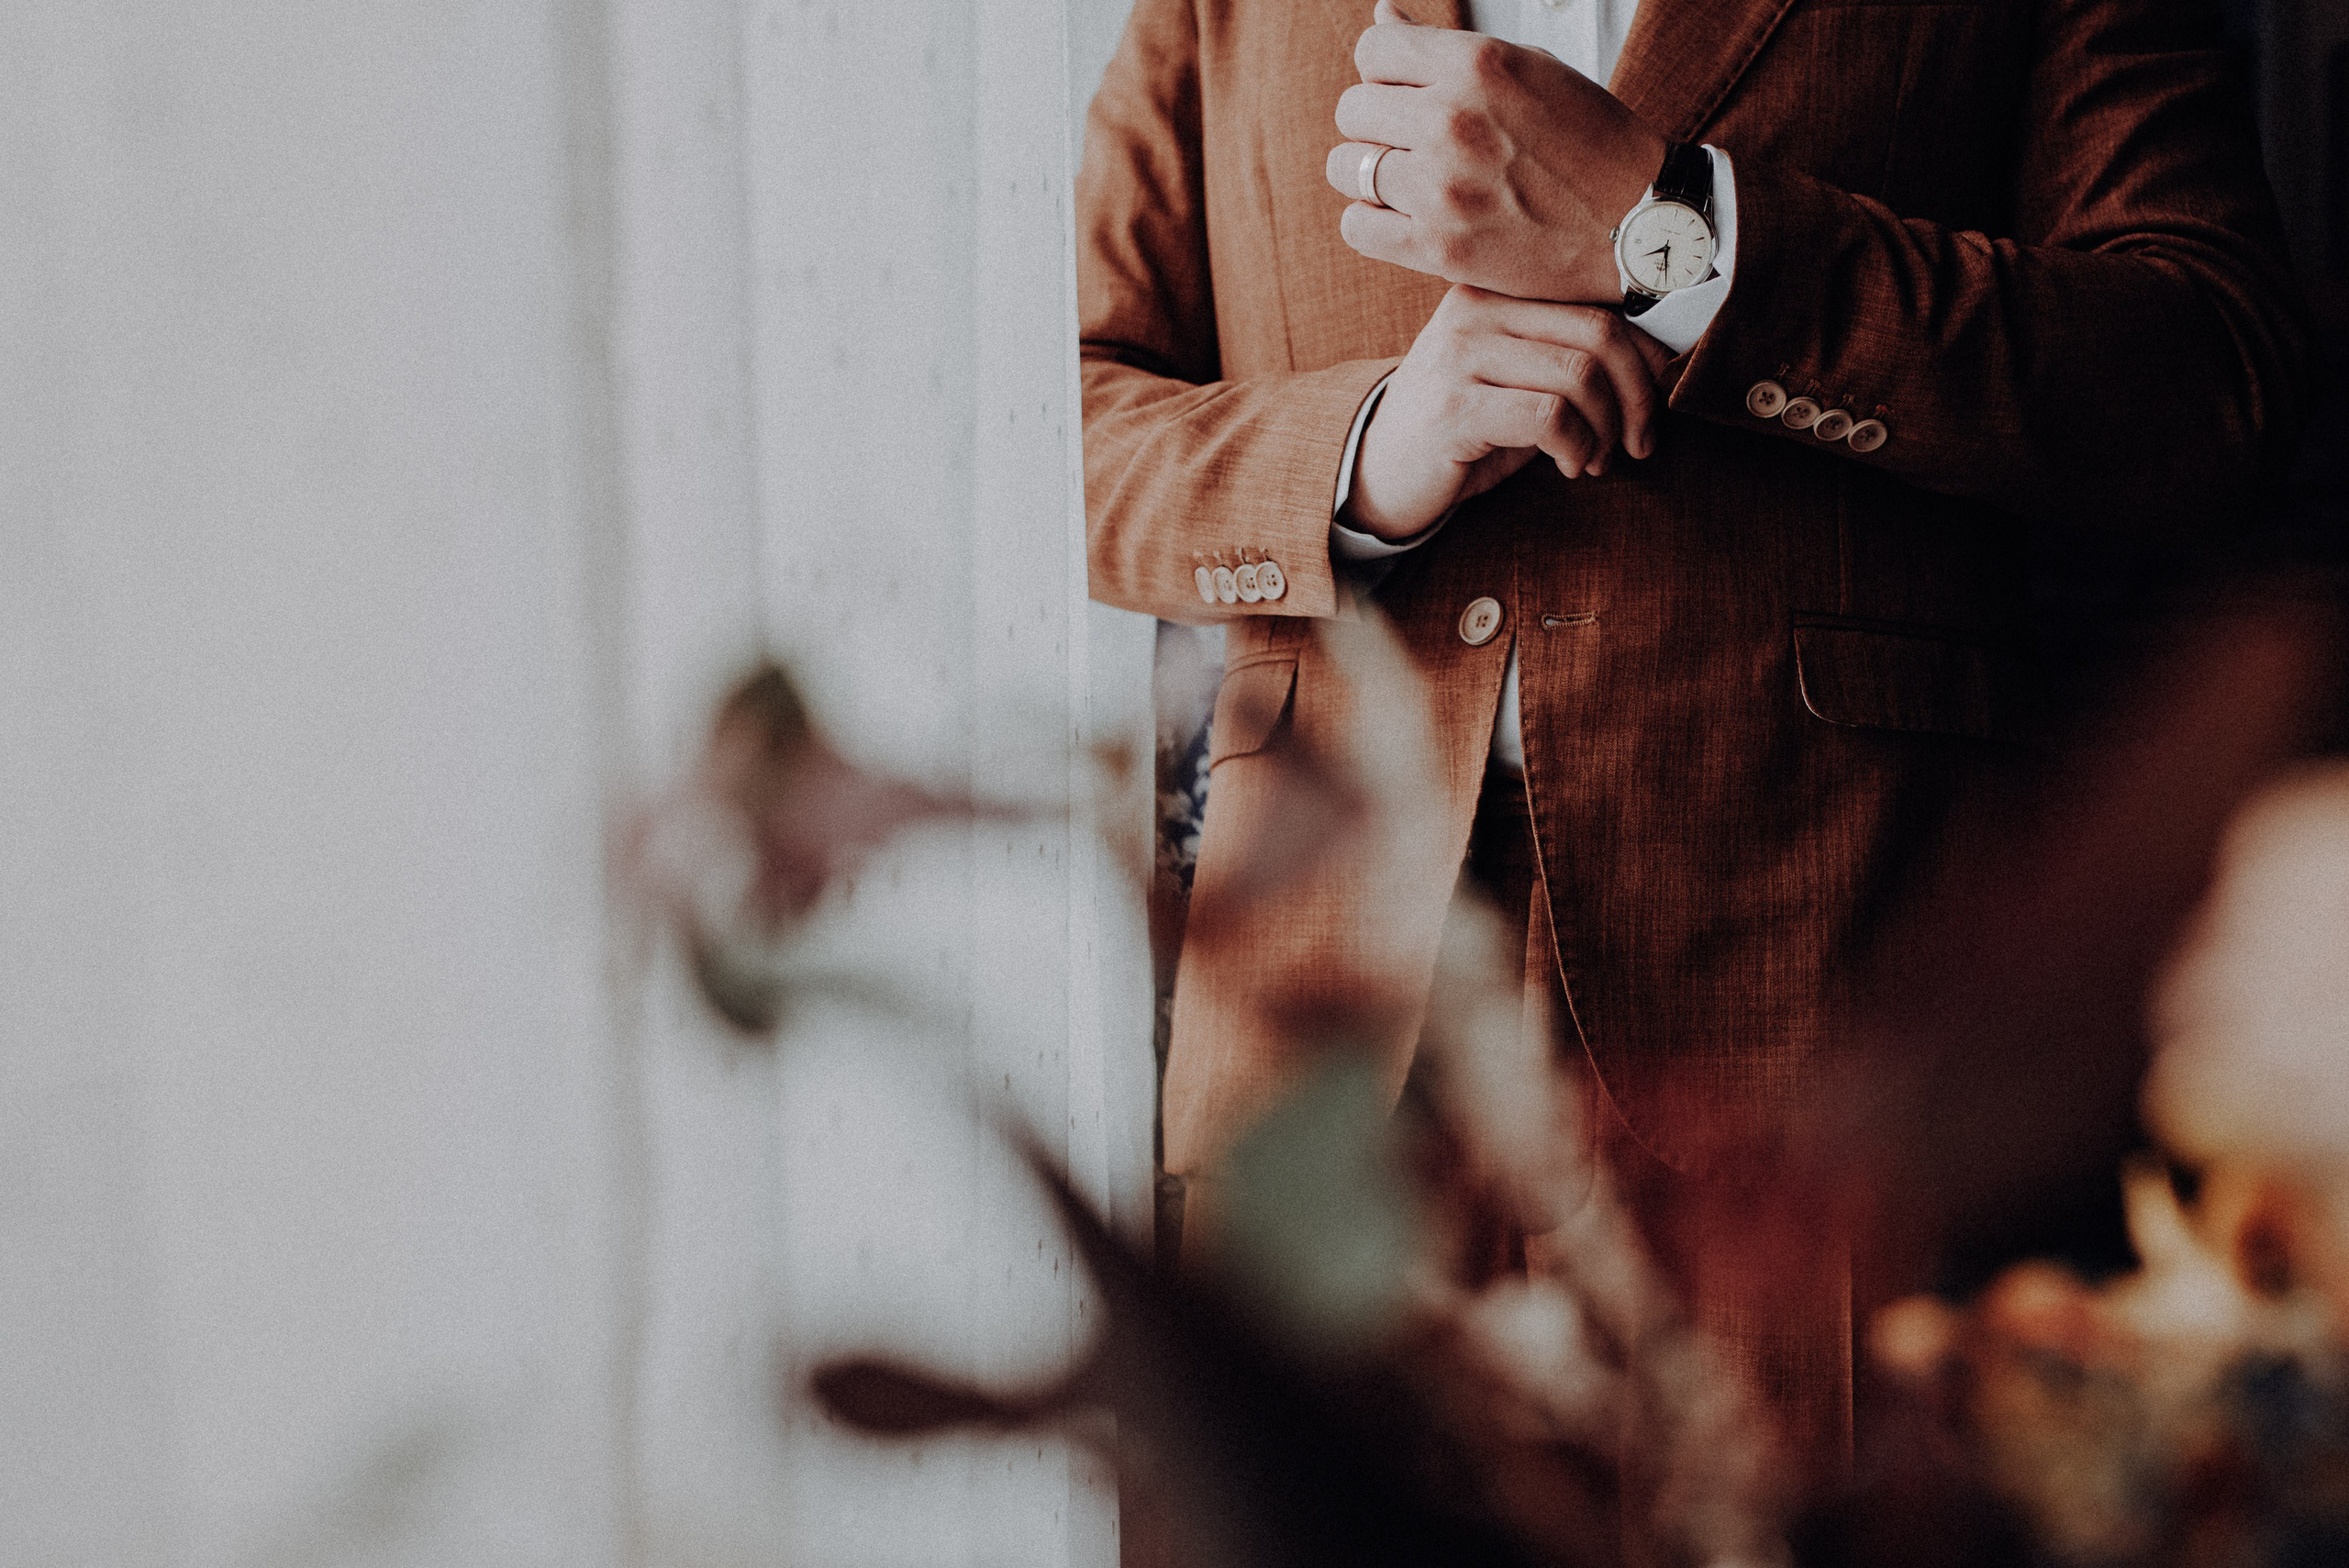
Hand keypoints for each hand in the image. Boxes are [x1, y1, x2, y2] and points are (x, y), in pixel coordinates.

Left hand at [1325, 0, 1665, 303]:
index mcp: (1477, 65)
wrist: (1638, 222)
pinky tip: (1404, 217)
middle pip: (1352, 110)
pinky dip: (1371, 221)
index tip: (1406, 93)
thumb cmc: (1590, 141)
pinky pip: (1357, 225)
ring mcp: (1442, 188)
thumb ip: (1447, 48)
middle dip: (1376, 122)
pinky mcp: (1439, 248)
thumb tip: (1382, 15)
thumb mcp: (1527, 68)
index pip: (1373, 50)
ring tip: (1409, 180)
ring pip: (1346, 167)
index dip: (1385, 72)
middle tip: (1411, 142)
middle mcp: (1452, 121)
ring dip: (1370, 173)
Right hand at [1344, 285, 1673, 540]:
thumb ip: (1569, 355)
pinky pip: (1549, 417)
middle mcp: (1474, 309)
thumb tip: (1659, 354)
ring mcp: (1460, 354)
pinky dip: (1576, 447)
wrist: (1381, 471)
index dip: (1645, 354)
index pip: (1597, 302)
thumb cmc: (1464, 427)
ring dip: (1605, 430)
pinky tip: (1568, 465)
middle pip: (1598, 333)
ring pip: (1579, 375)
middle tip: (1637, 441)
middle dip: (1636, 396)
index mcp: (1495, 290)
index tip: (1652, 401)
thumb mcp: (1519, 378)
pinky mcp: (1454, 406)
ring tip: (1595, 459)